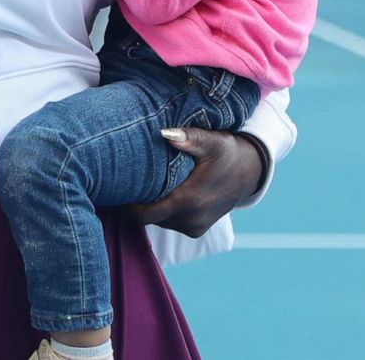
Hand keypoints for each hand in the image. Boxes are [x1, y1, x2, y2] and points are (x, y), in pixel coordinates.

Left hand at [126, 128, 267, 237]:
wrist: (249, 173)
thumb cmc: (227, 152)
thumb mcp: (212, 141)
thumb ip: (188, 138)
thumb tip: (164, 133)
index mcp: (189, 200)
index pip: (145, 214)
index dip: (128, 205)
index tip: (115, 189)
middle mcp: (191, 219)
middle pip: (149, 218)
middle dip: (135, 204)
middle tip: (121, 184)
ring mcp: (194, 227)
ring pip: (159, 221)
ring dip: (150, 208)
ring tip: (139, 186)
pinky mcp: (196, 230)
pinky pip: (170, 223)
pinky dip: (162, 211)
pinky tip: (159, 193)